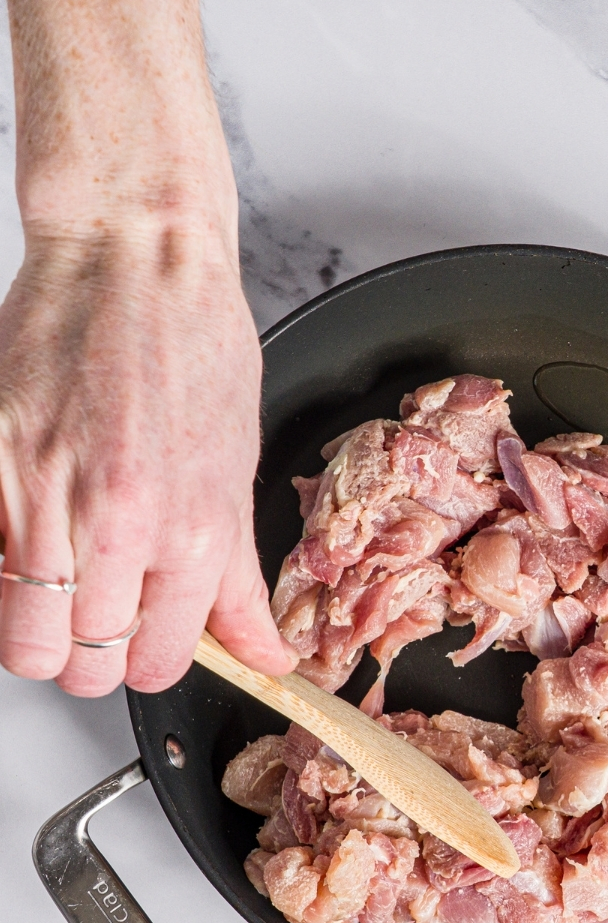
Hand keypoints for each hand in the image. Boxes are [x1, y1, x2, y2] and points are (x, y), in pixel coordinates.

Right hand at [0, 214, 295, 695]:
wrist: (136, 254)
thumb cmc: (194, 346)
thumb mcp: (237, 472)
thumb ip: (238, 581)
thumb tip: (266, 656)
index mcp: (192, 531)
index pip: (153, 665)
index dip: (142, 661)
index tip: (139, 639)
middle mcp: (119, 522)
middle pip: (80, 668)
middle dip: (84, 656)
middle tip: (93, 615)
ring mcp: (43, 492)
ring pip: (21, 637)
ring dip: (35, 626)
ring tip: (55, 584)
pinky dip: (0, 565)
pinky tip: (24, 538)